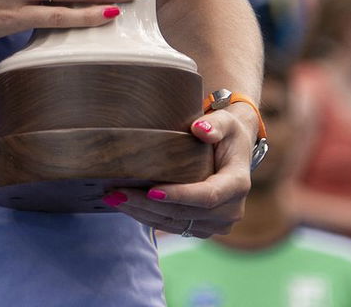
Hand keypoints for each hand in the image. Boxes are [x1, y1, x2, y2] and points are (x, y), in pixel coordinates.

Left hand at [102, 106, 255, 236]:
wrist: (231, 150)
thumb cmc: (225, 132)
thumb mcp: (224, 122)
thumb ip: (214, 124)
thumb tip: (200, 129)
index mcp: (238, 184)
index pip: (207, 196)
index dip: (179, 196)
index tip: (151, 191)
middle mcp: (231, 210)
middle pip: (186, 214)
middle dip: (149, 206)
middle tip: (116, 193)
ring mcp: (218, 223)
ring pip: (176, 224)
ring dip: (143, 214)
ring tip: (113, 199)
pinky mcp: (203, 227)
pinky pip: (174, 227)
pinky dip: (148, 218)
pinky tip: (126, 206)